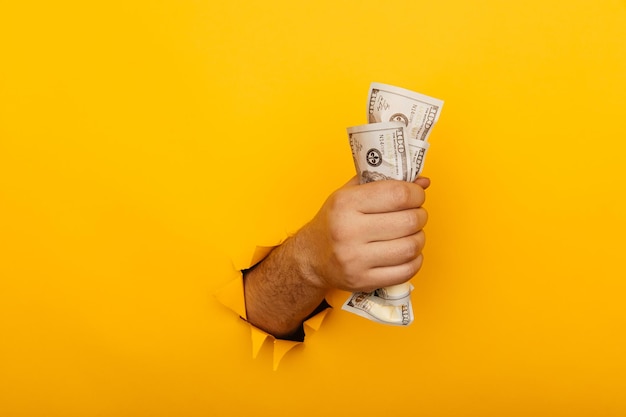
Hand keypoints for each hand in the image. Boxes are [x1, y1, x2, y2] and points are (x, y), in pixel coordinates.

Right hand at [293, 176, 429, 292]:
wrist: (311, 258)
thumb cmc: (334, 222)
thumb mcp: (349, 194)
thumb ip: (384, 183)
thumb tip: (423, 182)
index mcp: (345, 204)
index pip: (398, 194)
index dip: (416, 193)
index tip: (416, 195)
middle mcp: (348, 231)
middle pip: (409, 221)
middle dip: (420, 215)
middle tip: (416, 214)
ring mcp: (355, 259)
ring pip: (411, 247)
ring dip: (419, 238)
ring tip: (412, 234)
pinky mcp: (363, 281)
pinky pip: (406, 271)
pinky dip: (415, 260)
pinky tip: (407, 253)